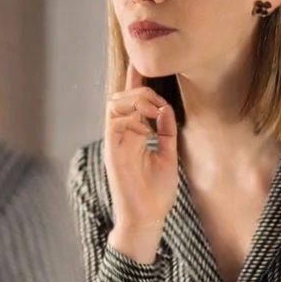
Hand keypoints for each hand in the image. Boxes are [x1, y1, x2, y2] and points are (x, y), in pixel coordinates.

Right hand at [103, 64, 178, 262]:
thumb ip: (166, 132)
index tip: (141, 61)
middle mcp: (120, 135)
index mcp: (132, 135)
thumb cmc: (156, 193)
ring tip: (155, 110)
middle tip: (159, 102)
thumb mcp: (168, 156)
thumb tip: (164, 108)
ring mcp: (114, 142)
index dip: (135, 80)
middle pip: (121, 96)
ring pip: (116, 104)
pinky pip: (114, 121)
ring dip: (137, 100)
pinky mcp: (112, 151)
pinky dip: (132, 115)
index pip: (131, 101)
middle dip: (140, 89)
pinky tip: (148, 123)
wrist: (146, 220)